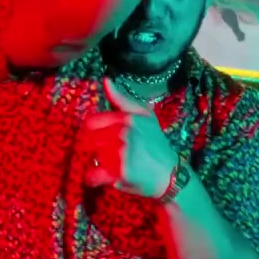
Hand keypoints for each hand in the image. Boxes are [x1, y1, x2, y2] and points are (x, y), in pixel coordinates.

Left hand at [79, 79, 178, 198]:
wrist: (171, 174)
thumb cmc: (156, 145)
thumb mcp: (145, 117)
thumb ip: (123, 100)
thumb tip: (106, 80)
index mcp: (127, 119)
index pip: (91, 122)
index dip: (87, 133)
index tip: (93, 140)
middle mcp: (124, 133)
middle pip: (88, 140)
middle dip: (89, 149)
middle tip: (98, 156)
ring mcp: (122, 152)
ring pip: (90, 157)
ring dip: (93, 163)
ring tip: (105, 167)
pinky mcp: (120, 172)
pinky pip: (93, 174)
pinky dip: (92, 179)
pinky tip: (100, 179)